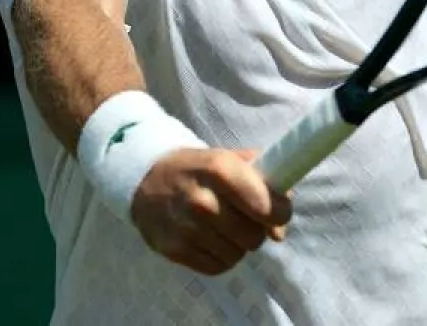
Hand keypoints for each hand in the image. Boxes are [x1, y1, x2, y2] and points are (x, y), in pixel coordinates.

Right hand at [131, 147, 292, 275]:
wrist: (146, 178)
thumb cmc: (199, 168)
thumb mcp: (231, 159)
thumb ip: (264, 184)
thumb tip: (280, 229)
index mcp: (220, 169)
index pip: (267, 207)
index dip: (280, 212)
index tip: (278, 210)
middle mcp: (202, 200)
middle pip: (254, 236)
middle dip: (257, 229)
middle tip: (247, 218)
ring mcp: (186, 228)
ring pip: (238, 254)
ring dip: (238, 244)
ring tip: (226, 227)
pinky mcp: (174, 249)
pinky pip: (217, 267)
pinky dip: (221, 256)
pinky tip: (212, 239)